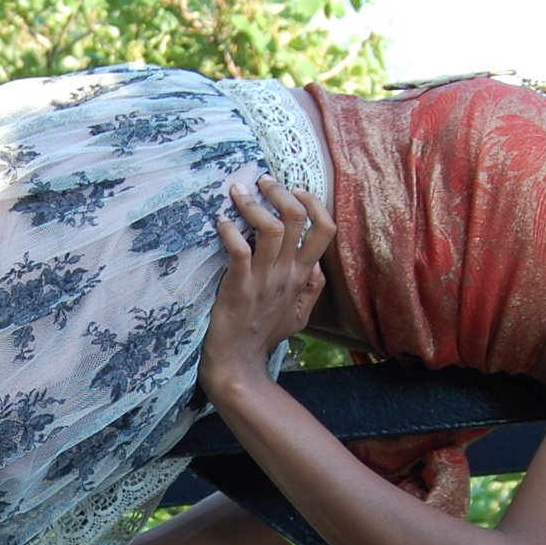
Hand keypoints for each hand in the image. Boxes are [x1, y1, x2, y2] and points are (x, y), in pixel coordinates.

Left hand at [200, 173, 331, 396]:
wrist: (238, 363)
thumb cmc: (263, 336)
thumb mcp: (299, 315)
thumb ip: (312, 288)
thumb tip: (318, 262)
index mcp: (302, 276)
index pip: (325, 230)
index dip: (314, 203)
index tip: (295, 189)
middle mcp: (286, 274)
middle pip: (297, 219)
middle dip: (281, 192)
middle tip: (262, 181)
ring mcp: (263, 280)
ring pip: (271, 228)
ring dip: (253, 204)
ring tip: (237, 191)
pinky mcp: (237, 288)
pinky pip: (239, 251)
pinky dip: (230, 231)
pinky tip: (220, 222)